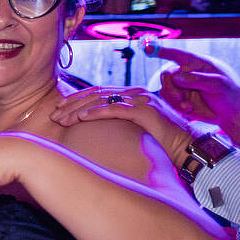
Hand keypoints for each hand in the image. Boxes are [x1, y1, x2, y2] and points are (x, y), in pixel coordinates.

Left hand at [49, 85, 194, 161]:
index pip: (98, 93)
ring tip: (61, 118)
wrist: (186, 146)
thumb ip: (117, 123)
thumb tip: (91, 128)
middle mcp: (135, 93)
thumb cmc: (158, 141)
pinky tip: (80, 118)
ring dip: (78, 109)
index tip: (58, 107)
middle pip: (96, 94)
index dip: (76, 99)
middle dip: (72, 103)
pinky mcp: (146, 110)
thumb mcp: (133, 129)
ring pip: (102, 100)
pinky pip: (115, 109)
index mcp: (131, 95)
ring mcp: (141, 100)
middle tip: (53, 114)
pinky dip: (96, 113)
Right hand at [144, 45, 239, 124]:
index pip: (177, 54)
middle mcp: (186, 73)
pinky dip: (175, 106)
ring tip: (189, 108)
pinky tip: (188, 110)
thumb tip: (175, 76)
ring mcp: (181, 87)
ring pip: (165, 90)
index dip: (162, 51)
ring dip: (174, 100)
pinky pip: (167, 101)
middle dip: (172, 89)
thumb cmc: (229, 95)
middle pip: (166, 76)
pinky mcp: (179, 100)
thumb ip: (196, 79)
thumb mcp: (217, 84)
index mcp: (197, 64)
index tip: (148, 48)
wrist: (230, 114)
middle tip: (182, 100)